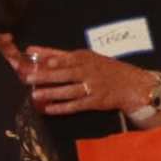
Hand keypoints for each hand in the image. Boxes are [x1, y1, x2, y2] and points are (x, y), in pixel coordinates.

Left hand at [20, 46, 152, 119]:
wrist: (132, 83)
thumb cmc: (104, 68)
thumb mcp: (86, 57)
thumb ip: (59, 55)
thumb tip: (32, 51)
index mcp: (85, 58)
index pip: (66, 57)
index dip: (53, 58)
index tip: (38, 58)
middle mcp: (89, 71)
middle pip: (65, 74)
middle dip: (46, 76)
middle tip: (28, 78)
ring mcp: (93, 87)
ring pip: (69, 91)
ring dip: (52, 93)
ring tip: (35, 95)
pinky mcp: (95, 101)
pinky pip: (76, 105)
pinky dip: (62, 108)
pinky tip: (49, 109)